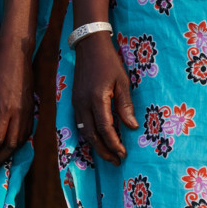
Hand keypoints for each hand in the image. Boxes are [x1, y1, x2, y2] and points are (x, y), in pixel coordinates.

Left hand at [0, 36, 32, 169]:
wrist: (17, 54)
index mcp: (5, 109)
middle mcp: (19, 114)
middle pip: (11, 144)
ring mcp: (29, 111)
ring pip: (22, 140)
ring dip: (10, 152)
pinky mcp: (33, 108)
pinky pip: (28, 131)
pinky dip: (19, 142)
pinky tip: (11, 144)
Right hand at [71, 30, 136, 164]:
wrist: (89, 46)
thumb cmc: (109, 62)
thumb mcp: (122, 82)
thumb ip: (125, 106)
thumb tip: (131, 127)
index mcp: (97, 99)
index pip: (105, 128)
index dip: (114, 143)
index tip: (123, 153)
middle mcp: (83, 104)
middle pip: (91, 135)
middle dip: (104, 150)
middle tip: (116, 161)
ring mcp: (76, 102)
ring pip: (83, 131)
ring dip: (95, 145)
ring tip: (108, 154)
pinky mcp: (74, 100)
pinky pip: (80, 123)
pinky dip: (88, 135)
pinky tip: (97, 139)